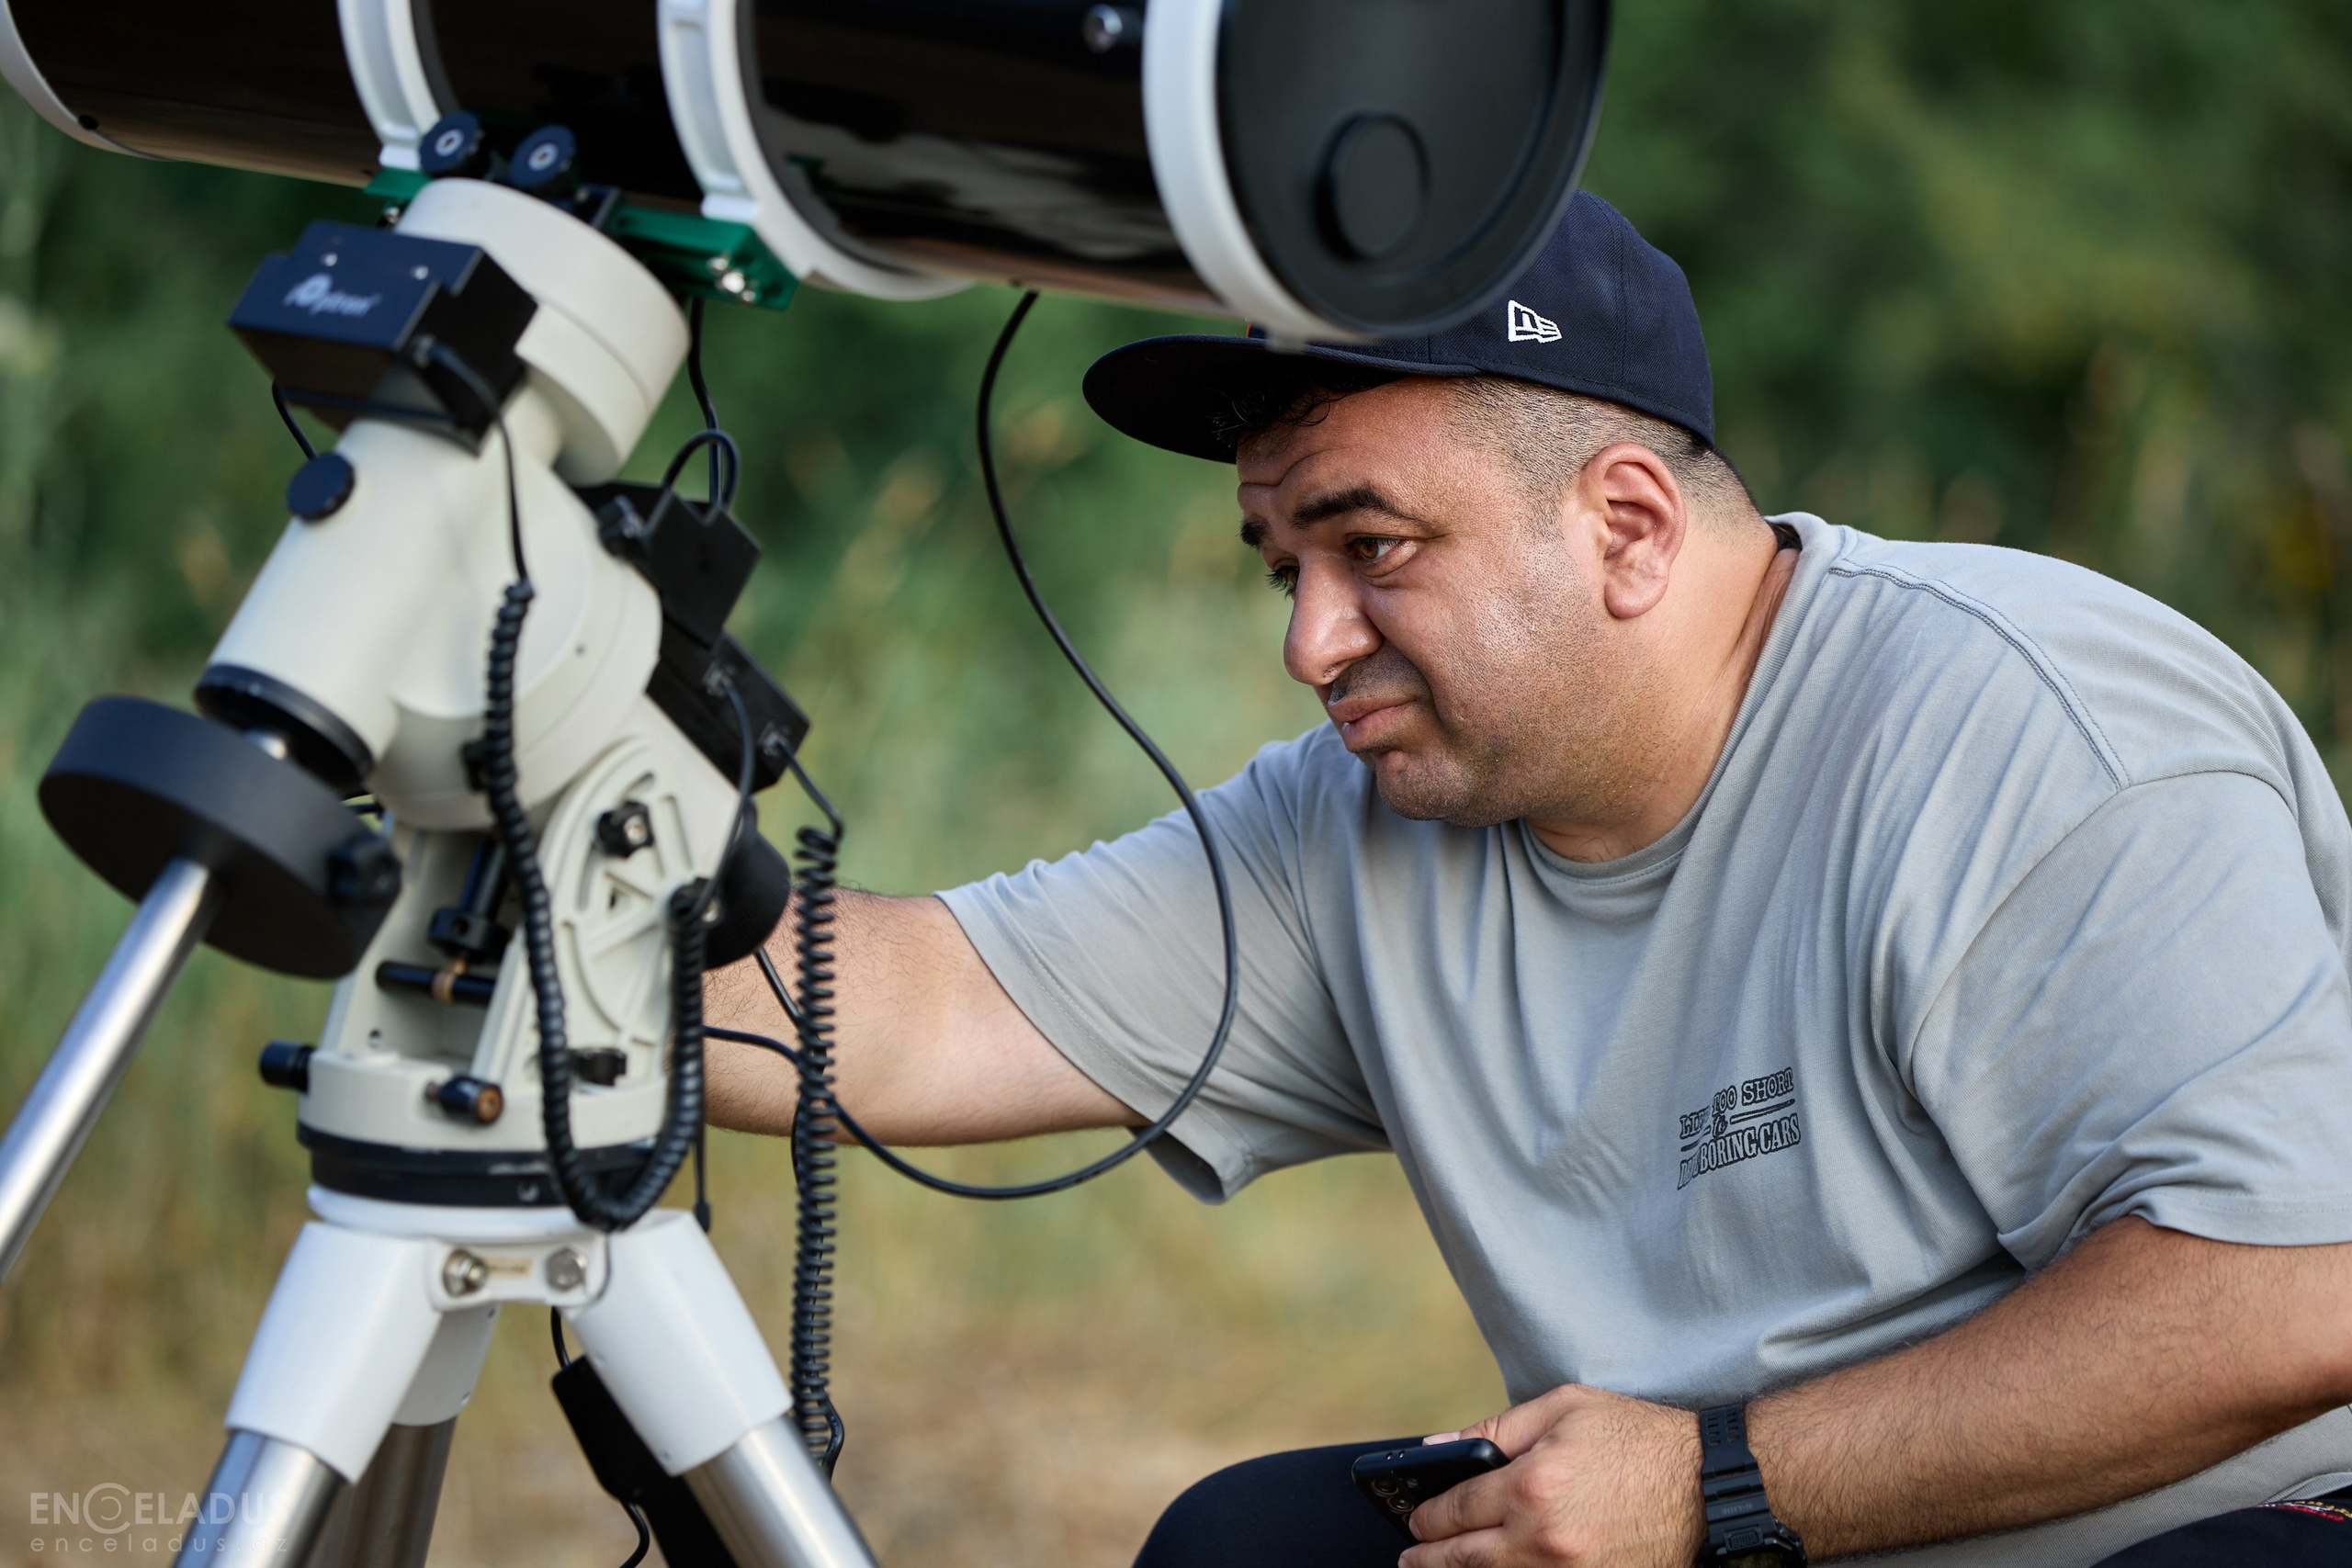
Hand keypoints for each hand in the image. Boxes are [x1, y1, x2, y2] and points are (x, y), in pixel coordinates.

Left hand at [1402, 1384, 1702, 1567]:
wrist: (1706, 1483)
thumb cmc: (1635, 1437)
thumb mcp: (1562, 1408)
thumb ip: (1495, 1429)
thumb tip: (1440, 1448)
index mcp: (1531, 1485)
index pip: (1456, 1510)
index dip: (1427, 1517)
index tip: (1415, 1519)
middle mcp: (1544, 1538)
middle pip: (1465, 1559)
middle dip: (1430, 1559)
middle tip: (1410, 1560)